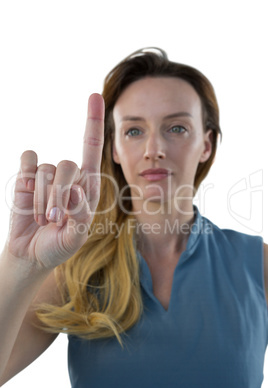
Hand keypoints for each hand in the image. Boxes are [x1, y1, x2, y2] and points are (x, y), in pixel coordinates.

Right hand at [6, 94, 103, 270]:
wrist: (32, 254)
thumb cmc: (59, 246)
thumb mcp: (75, 237)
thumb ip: (80, 215)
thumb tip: (77, 189)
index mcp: (88, 186)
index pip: (92, 148)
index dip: (93, 122)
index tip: (95, 95)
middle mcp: (70, 177)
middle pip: (67, 165)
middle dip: (59, 194)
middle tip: (55, 219)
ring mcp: (47, 176)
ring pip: (45, 170)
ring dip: (42, 200)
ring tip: (44, 219)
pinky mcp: (26, 178)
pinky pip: (27, 162)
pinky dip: (27, 176)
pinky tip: (28, 191)